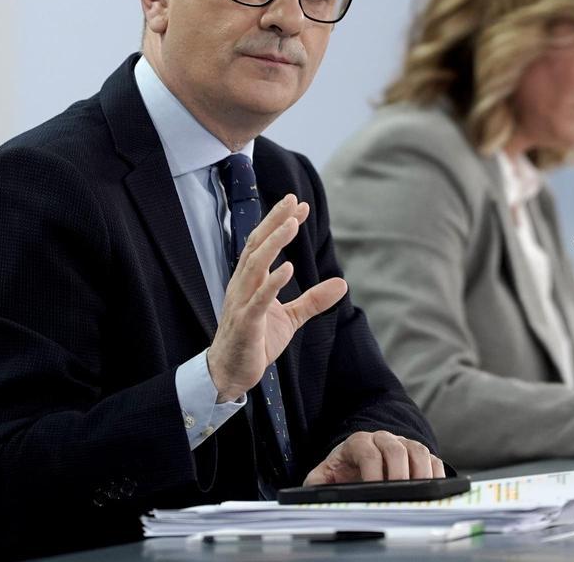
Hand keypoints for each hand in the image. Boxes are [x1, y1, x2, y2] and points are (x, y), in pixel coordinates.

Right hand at [207, 194, 347, 401]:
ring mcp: (242, 303)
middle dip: (275, 222)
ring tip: (292, 225)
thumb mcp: (290, 318)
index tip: (299, 205)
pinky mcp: (246, 323)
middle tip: (293, 201)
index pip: (263, 244)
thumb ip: (313, 300)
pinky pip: (258, 299)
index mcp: (250, 281)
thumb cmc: (255, 342)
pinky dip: (272, 282)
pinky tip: (287, 268)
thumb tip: (342, 283)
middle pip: (256, 246)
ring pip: (255, 265)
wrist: (230, 374)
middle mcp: (242, 286)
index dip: (279, 223)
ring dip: (274, 243)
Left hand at [303, 431, 445, 484]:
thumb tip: (313, 494)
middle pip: (396, 449)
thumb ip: (316, 483)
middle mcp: (382, 439)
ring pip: (417, 450)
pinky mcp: (417, 454)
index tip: (374, 491)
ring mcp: (402, 444)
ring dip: (420, 472)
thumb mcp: (323, 477)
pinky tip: (432, 489)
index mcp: (358, 442)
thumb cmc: (341, 472)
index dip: (372, 472)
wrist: (357, 464)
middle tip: (399, 495)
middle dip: (398, 473)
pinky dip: (435, 473)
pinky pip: (432, 458)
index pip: (368, 452)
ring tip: (418, 494)